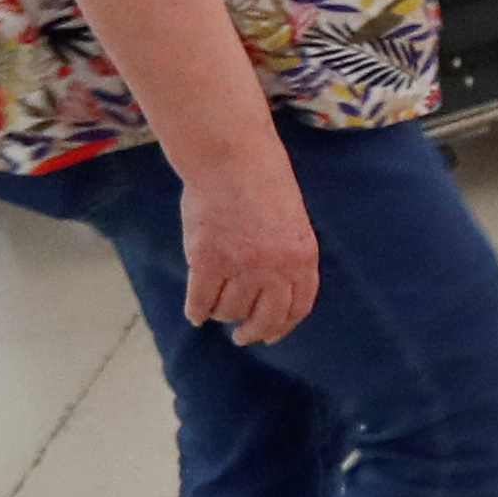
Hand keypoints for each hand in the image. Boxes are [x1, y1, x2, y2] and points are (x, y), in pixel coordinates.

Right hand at [174, 146, 319, 345]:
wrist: (232, 160)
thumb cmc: (263, 182)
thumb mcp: (293, 222)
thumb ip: (288, 256)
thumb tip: (276, 288)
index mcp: (302, 257)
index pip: (299, 306)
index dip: (284, 325)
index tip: (272, 334)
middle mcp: (275, 268)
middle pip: (266, 318)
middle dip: (253, 332)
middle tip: (242, 336)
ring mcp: (240, 267)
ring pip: (230, 310)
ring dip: (222, 313)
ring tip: (217, 308)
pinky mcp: (207, 262)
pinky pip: (200, 301)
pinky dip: (196, 311)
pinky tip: (195, 312)